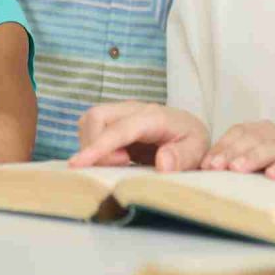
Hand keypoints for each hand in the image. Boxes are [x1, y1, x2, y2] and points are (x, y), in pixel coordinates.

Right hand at [70, 102, 208, 171]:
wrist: (187, 131)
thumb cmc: (191, 140)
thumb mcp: (197, 149)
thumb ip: (183, 156)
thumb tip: (163, 163)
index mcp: (155, 116)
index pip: (121, 128)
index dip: (100, 146)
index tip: (78, 163)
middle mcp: (133, 110)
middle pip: (96, 116)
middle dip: (95, 146)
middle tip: (122, 164)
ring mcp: (120, 114)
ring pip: (88, 123)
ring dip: (93, 147)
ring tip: (122, 162)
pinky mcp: (112, 123)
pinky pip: (90, 130)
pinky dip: (93, 147)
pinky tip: (115, 159)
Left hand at [201, 120, 274, 182]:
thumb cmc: (272, 184)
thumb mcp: (246, 172)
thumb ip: (226, 166)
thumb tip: (201, 168)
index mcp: (261, 132)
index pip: (239, 131)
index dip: (222, 146)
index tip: (208, 164)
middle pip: (254, 137)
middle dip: (234, 152)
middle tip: (219, 166)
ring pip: (273, 146)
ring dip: (254, 156)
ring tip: (239, 168)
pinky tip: (272, 175)